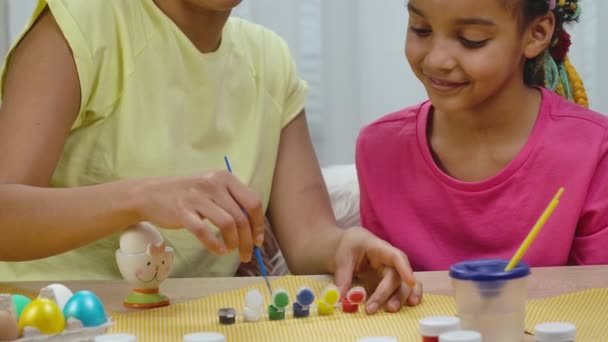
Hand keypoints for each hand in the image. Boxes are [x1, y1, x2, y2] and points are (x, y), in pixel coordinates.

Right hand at [130, 170, 264, 261]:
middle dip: (248, 240)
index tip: (259, 240)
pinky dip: (215, 245)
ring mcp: (197, 197)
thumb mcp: (212, 188)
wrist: (150, 194)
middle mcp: (213, 184)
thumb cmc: (187, 194)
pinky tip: (219, 250)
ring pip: (228, 224)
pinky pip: (204, 231)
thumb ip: (232, 201)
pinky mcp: (182, 211)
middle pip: (241, 216)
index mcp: (225, 177)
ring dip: (234, 243)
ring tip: (231, 250)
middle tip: (247, 254)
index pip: (252, 202)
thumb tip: (254, 229)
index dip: (259, 224)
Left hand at [332, 227, 421, 313]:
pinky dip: (408, 297)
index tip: (411, 282)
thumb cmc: (349, 246)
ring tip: (390, 309)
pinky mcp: (391, 282)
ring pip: (404, 284)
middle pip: (397, 276)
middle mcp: (390, 261)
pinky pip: (404, 289)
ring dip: (401, 297)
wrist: (350, 245)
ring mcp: (393, 271)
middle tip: (372, 308)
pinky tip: (409, 306)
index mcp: (379, 248)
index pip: (396, 256)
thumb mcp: (342, 258)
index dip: (405, 268)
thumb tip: (340, 297)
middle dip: (388, 293)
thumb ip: (342, 277)